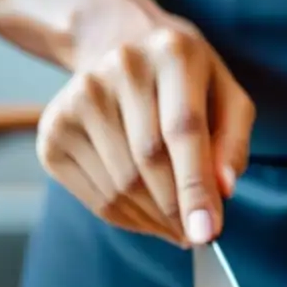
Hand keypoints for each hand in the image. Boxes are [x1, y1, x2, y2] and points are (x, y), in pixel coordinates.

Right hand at [36, 14, 255, 245]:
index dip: (195, 186)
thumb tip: (222, 190)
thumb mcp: (227, 98)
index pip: (182, 129)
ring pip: (120, 187)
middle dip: (176, 211)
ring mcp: (79, 97)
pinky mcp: (53, 129)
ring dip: (153, 220)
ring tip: (175, 223)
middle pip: (147, 163)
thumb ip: (233, 143)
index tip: (207, 233)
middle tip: (197, 235)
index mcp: (171, 52)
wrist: (124, 51)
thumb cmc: (187, 85)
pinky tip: (147, 214)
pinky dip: (127, 219)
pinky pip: (96, 197)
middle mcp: (119, 67)